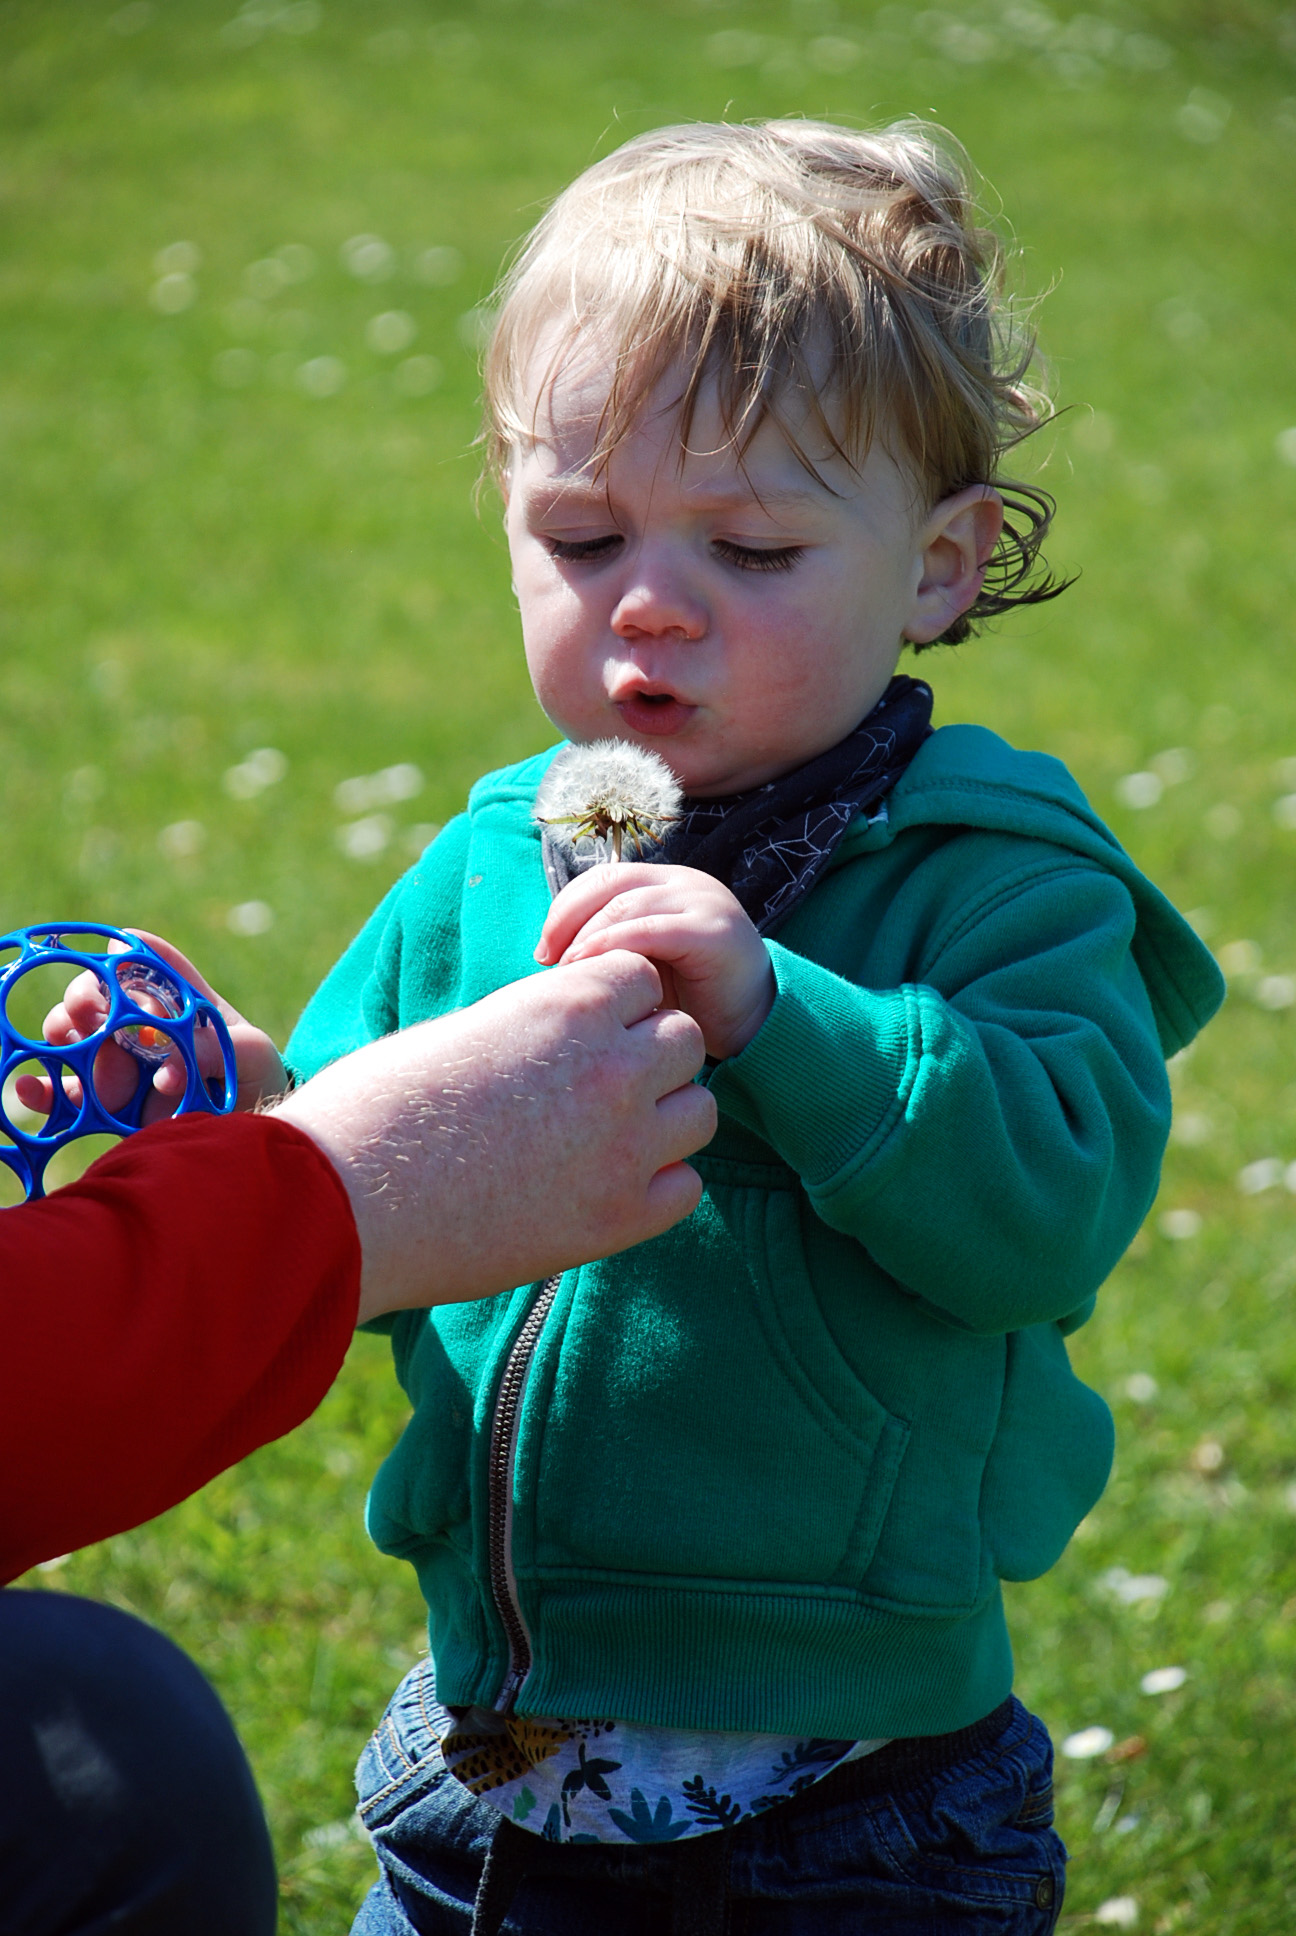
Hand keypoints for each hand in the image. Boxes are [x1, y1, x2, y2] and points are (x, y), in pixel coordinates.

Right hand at [15, 930, 286, 1124]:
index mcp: (174, 995)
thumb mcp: (249, 1055)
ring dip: (68, 1038)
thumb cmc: (253, 1073)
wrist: (250, 1123)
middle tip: (94, 1014)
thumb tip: (164, 1073)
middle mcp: (137, 1020)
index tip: (120, 962)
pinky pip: (60, 1091)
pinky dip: (40, 1088)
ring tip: (88, 1056)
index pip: (145, 958)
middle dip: (85, 997)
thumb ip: (214, 1051)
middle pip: (93, 991)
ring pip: (69, 1034)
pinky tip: (28, 1086)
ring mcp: (115, 1056)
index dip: (128, 954)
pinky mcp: (100, 1100)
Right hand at [275, 950, 715, 1320]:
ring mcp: (624, 1148)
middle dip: (648, 1055)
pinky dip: (656, 1184)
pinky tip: (603, 1185)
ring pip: (699, 1111)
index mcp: (568, 1006)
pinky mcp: (618, 1219)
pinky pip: (685, 1187)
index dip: (614, 1003)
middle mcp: (612, 1069)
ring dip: (662, 1117)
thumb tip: (564, 1031)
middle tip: (593, 1085)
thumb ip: (535, 1024)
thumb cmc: (378, 1106)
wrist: (346, 1203)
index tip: (580, 1031)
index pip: (644, 977)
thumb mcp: (465, 1030)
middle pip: (686, 1040)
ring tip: (603, 1136)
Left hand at [534, 863, 774, 1060]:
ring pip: (626, 904)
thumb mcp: (642, 962)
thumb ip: (608, 945)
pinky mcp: (715, 931)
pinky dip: (614, 946)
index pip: (603, 877)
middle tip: (546, 958)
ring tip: (567, 969)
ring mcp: (704, 901)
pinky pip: (652, 930)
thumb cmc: (689, 999)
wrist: (752, 1026)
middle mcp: (686, 882)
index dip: (566, 908)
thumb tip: (547, 951)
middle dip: (567, 918)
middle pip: (609, 882)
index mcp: (665, 883)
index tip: (544, 949)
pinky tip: (595, 970)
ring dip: (586, 935)